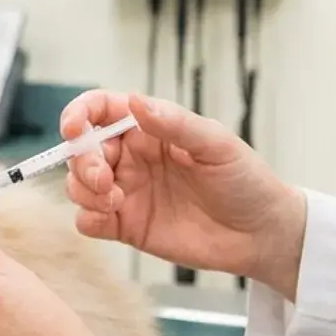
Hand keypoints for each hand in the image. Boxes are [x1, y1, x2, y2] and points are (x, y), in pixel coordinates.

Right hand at [61, 90, 307, 299]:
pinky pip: (88, 220)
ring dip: (83, 189)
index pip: (100, 110)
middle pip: (81, 150)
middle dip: (81, 161)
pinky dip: (87, 217)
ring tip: (115, 199)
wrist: (261, 234)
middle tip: (104, 178)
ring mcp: (127, 191)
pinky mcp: (127, 226)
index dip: (79, 113)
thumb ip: (174, 123)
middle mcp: (132, 157)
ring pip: (78, 184)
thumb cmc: (245, 180)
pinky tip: (110, 217)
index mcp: (150, 127)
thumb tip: (135, 101)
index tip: (74, 129)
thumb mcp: (216, 144)